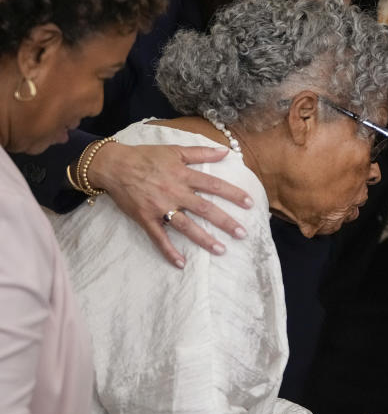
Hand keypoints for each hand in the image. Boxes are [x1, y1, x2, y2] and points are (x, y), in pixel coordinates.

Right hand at [88, 142, 253, 268]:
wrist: (113, 165)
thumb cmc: (145, 156)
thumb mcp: (174, 150)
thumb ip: (200, 153)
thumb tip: (225, 151)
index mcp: (183, 175)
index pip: (214, 185)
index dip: (233, 194)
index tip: (250, 204)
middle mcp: (174, 192)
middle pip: (205, 209)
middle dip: (225, 222)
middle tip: (242, 234)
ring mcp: (160, 207)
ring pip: (186, 226)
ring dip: (204, 239)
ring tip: (221, 250)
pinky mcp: (146, 218)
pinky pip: (158, 238)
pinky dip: (169, 251)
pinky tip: (181, 264)